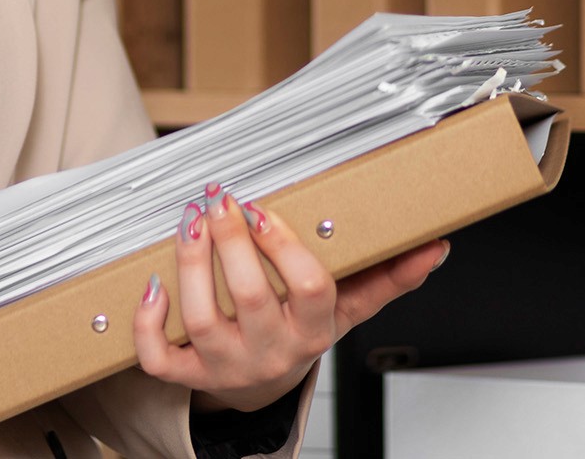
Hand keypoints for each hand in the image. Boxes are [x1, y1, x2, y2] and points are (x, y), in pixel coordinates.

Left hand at [132, 186, 448, 414]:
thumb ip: (389, 278)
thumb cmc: (301, 330)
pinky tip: (151, 283)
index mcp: (313, 331)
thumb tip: (436, 248)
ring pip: (201, 320)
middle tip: (219, 198)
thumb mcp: (347, 309)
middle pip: (250, 299)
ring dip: (191, 268)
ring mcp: (226, 366)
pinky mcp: (189, 375)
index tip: (262, 209)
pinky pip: (160, 359)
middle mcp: (271, 351)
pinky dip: (147, 324)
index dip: (284, 249)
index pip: (310, 290)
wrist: (262, 386)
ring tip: (188, 223)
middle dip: (231, 244)